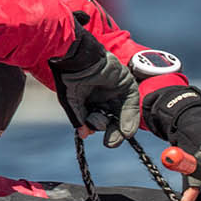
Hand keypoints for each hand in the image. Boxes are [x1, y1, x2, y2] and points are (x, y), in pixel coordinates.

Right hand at [48, 20, 138, 146]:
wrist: (76, 57)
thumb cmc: (69, 77)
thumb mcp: (71, 101)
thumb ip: (79, 118)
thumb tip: (85, 135)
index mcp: (90, 100)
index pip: (100, 119)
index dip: (101, 129)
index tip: (102, 140)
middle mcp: (104, 95)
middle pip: (113, 118)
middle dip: (113, 133)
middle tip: (111, 143)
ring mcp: (116, 89)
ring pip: (123, 112)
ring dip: (122, 127)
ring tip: (119, 136)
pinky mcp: (126, 82)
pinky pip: (132, 102)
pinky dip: (130, 117)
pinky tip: (127, 130)